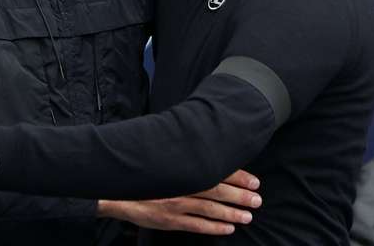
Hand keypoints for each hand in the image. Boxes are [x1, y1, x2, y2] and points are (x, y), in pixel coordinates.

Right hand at [98, 170, 261, 234]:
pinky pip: (196, 226)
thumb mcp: (161, 156)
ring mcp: (176, 204)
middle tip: (257, 200)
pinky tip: (227, 228)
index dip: (237, 176)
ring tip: (247, 216)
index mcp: (182, 167)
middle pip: (218, 191)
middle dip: (240, 196)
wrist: (115, 189)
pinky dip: (214, 227)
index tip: (254, 181)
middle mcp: (182, 185)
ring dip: (231, 213)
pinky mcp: (169, 220)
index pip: (216, 171)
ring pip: (210, 210)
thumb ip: (181, 154)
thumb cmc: (141, 170)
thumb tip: (202, 146)